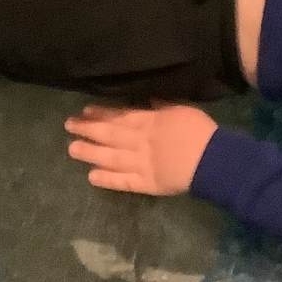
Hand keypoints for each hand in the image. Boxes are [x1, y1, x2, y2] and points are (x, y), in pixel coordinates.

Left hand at [65, 102, 217, 195]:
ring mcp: (141, 164)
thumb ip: (162, 104)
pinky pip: (123, 182)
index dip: (101, 113)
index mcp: (149, 122)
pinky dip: (107, 180)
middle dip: (88, 129)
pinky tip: (92, 177)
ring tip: (72, 149)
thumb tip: (148, 97)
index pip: (120, 116)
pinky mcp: (146, 183)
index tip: (84, 111)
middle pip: (109, 135)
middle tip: (68, 125)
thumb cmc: (199, 130)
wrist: (212, 159)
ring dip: (90, 153)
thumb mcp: (182, 108)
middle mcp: (139, 142)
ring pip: (110, 157)